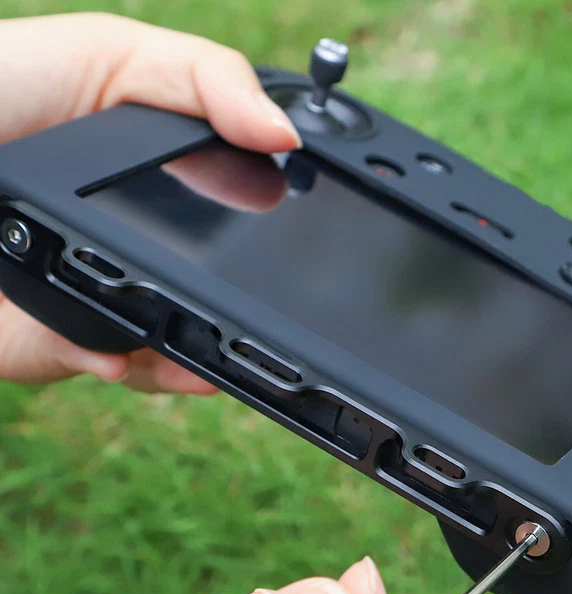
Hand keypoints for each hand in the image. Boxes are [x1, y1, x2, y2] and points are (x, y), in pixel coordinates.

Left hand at [0, 13, 302, 392]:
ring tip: (235, 352)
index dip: (283, 224)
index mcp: (161, 185)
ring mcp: (104, 300)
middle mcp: (142, 250)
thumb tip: (287, 139)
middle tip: (295, 309)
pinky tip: (166, 360)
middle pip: (223, 292)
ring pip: (181, 344)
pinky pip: (121, 368)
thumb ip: (204, 82)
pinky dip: (154, 368)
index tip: (319, 227)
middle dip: (257, 306)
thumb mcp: (108, 56)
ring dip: (212, 352)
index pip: (244, 214)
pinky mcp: (61, 344)